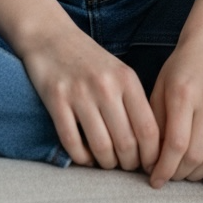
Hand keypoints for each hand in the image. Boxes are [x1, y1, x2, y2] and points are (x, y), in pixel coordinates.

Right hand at [22, 25, 160, 172]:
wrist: (50, 35)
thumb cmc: (89, 59)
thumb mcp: (119, 72)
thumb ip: (134, 102)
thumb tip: (150, 145)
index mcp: (127, 79)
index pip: (148, 129)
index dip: (152, 155)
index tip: (149, 165)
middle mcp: (106, 86)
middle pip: (126, 143)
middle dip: (129, 163)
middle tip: (126, 167)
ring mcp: (80, 93)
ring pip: (101, 147)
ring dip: (106, 164)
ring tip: (107, 163)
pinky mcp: (56, 100)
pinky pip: (72, 143)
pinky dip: (81, 158)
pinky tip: (85, 157)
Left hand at [148, 36, 202, 188]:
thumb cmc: (181, 66)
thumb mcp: (160, 87)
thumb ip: (156, 122)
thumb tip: (152, 160)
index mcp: (184, 95)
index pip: (175, 144)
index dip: (164, 169)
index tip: (155, 181)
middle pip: (195, 156)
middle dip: (178, 175)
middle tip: (168, 177)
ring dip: (198, 175)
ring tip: (185, 175)